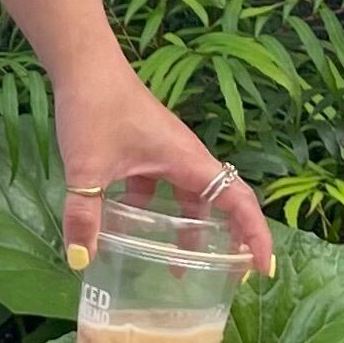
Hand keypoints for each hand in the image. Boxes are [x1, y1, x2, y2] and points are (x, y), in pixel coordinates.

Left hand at [55, 56, 274, 276]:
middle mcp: (185, 158)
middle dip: (225, 240)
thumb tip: (82, 260)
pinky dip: (151, 211)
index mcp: (188, 162)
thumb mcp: (87, 170)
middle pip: (218, 203)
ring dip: (185, 229)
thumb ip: (84, 215)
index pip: (237, 202)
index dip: (254, 235)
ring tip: (174, 266)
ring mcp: (164, 153)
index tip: (261, 268)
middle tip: (223, 277)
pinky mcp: (144, 149)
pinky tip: (126, 231)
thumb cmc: (96, 110)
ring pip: (185, 197)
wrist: (83, 65)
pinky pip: (158, 187)